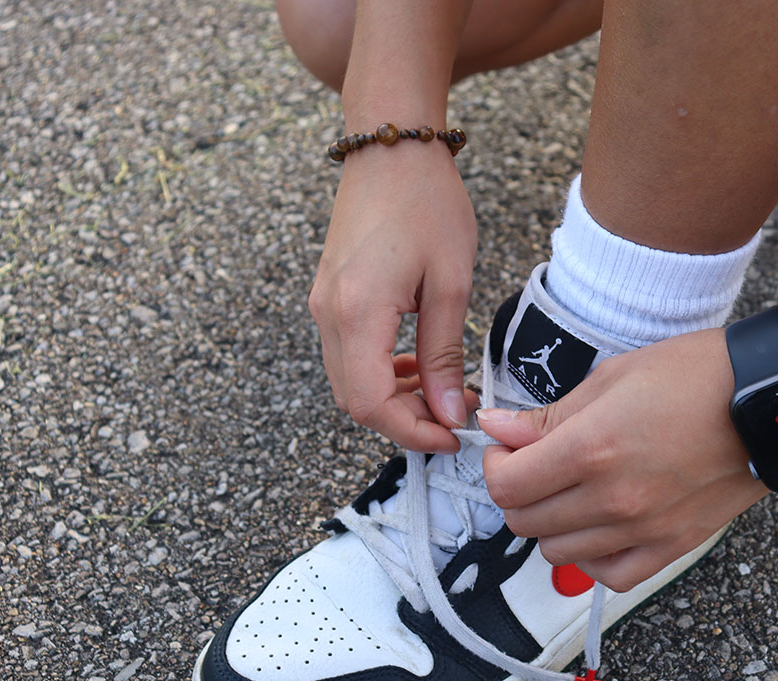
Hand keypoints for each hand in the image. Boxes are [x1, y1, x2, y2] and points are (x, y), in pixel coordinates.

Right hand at [309, 146, 477, 452]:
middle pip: (355, 400)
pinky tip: (418, 364)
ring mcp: (324, 304)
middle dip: (404, 421)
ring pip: (350, 381)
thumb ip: (444, 354)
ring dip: (394, 398)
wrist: (391, 146)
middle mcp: (328, 313)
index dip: (411, 432)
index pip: (372, 403)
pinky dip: (381, 372)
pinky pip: (348, 353)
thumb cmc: (427, 202)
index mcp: (357, 312)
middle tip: (453, 417)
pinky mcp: (330, 295)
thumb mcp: (451, 282)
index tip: (452, 436)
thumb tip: (446, 412)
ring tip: (444, 391)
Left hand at [478, 328, 768, 591]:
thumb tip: (495, 427)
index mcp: (591, 448)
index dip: (494, 466)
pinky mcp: (673, 545)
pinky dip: (591, 558)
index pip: (506, 485)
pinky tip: (597, 528)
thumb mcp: (612, 377)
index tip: (506, 448)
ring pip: (558, 552)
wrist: (771, 400)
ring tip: (568, 492)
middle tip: (533, 466)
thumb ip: (548, 415)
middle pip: (525, 522)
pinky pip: (609, 576)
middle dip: (516, 492)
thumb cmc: (696, 375)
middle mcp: (613, 498)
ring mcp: (644, 528)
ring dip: (550, 524)